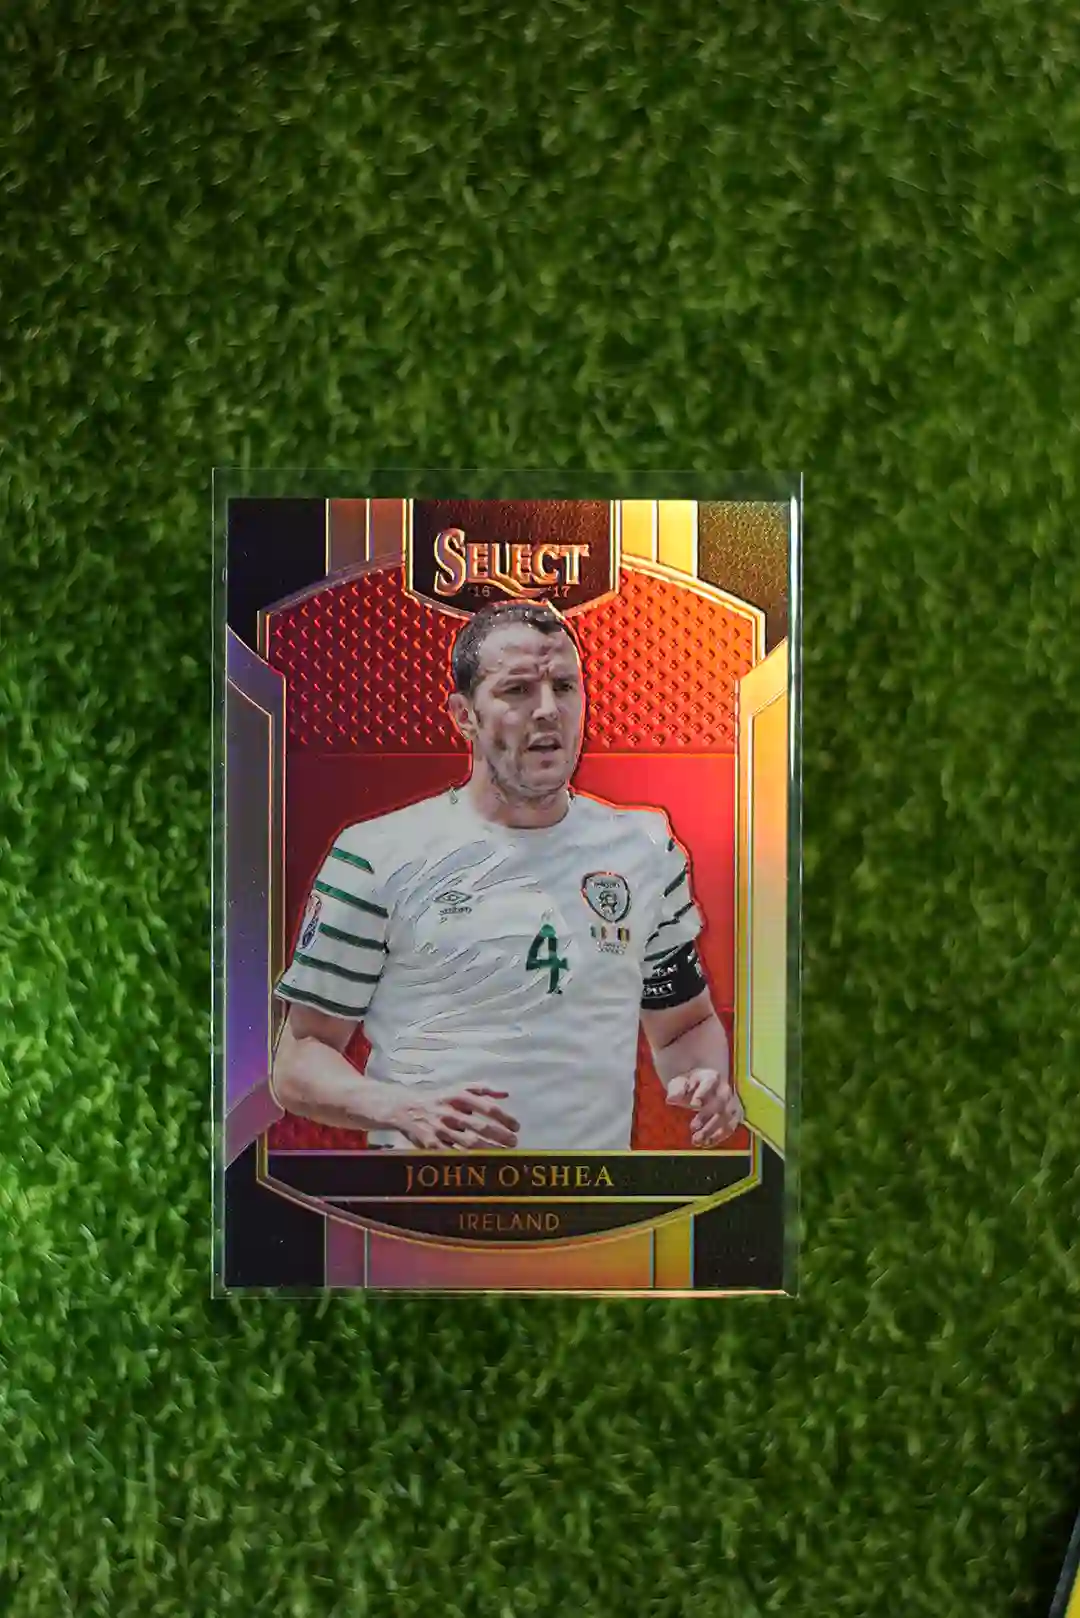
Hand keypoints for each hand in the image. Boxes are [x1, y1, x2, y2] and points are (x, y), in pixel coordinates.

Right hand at [396, 1085, 519, 1149]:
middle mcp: (450, 1112)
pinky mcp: (431, 1145)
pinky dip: (467, 1160)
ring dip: (488, 1150)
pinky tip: (481, 1164)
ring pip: (468, 1143)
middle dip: (500, 1136)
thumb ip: (483, 1089)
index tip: (516, 1127)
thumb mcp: (459, 1089)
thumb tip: (506, 1093)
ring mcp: (440, 1129)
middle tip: (513, 1143)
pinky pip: (453, 1154)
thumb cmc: (440, 1099)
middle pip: (480, 1127)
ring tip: (503, 1155)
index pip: (487, 1108)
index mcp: (459, 1097)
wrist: (406, 1109)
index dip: (505, 1118)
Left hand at [666, 1067, 742, 1147]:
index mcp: (711, 1076)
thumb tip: (671, 1099)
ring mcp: (732, 1102)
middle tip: (692, 1127)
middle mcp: (724, 1089)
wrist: (700, 1087)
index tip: (694, 1105)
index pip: (709, 1082)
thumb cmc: (688, 1084)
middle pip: (720, 1102)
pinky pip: (730, 1126)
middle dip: (707, 1116)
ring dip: (713, 1130)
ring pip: (727, 1117)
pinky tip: (706, 1143)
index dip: (703, 1093)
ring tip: (697, 1141)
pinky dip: (719, 1136)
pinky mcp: (734, 1115)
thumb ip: (676, 1090)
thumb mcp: (679, 1083)